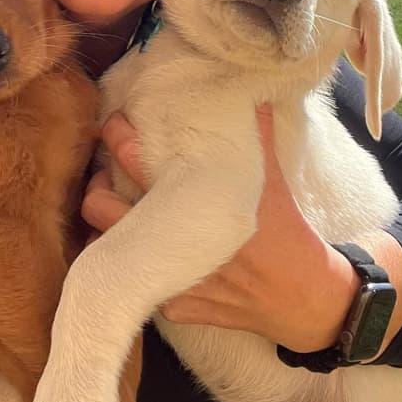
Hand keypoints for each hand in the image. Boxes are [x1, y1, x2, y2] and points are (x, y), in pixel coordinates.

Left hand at [81, 107, 360, 352]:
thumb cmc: (287, 231)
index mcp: (194, 198)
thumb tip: (253, 94)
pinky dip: (138, 270)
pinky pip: (138, 287)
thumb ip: (255, 136)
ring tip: (116, 211)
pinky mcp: (175, 307)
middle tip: (102, 174)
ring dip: (110, 229)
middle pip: (102, 208)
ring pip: (110, 252)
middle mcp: (176, 239)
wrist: (304, 299)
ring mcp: (172, 278)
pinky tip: (146, 254)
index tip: (113, 125)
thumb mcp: (271, 180)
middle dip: (96, 187)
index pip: (133, 159)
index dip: (116, 137)